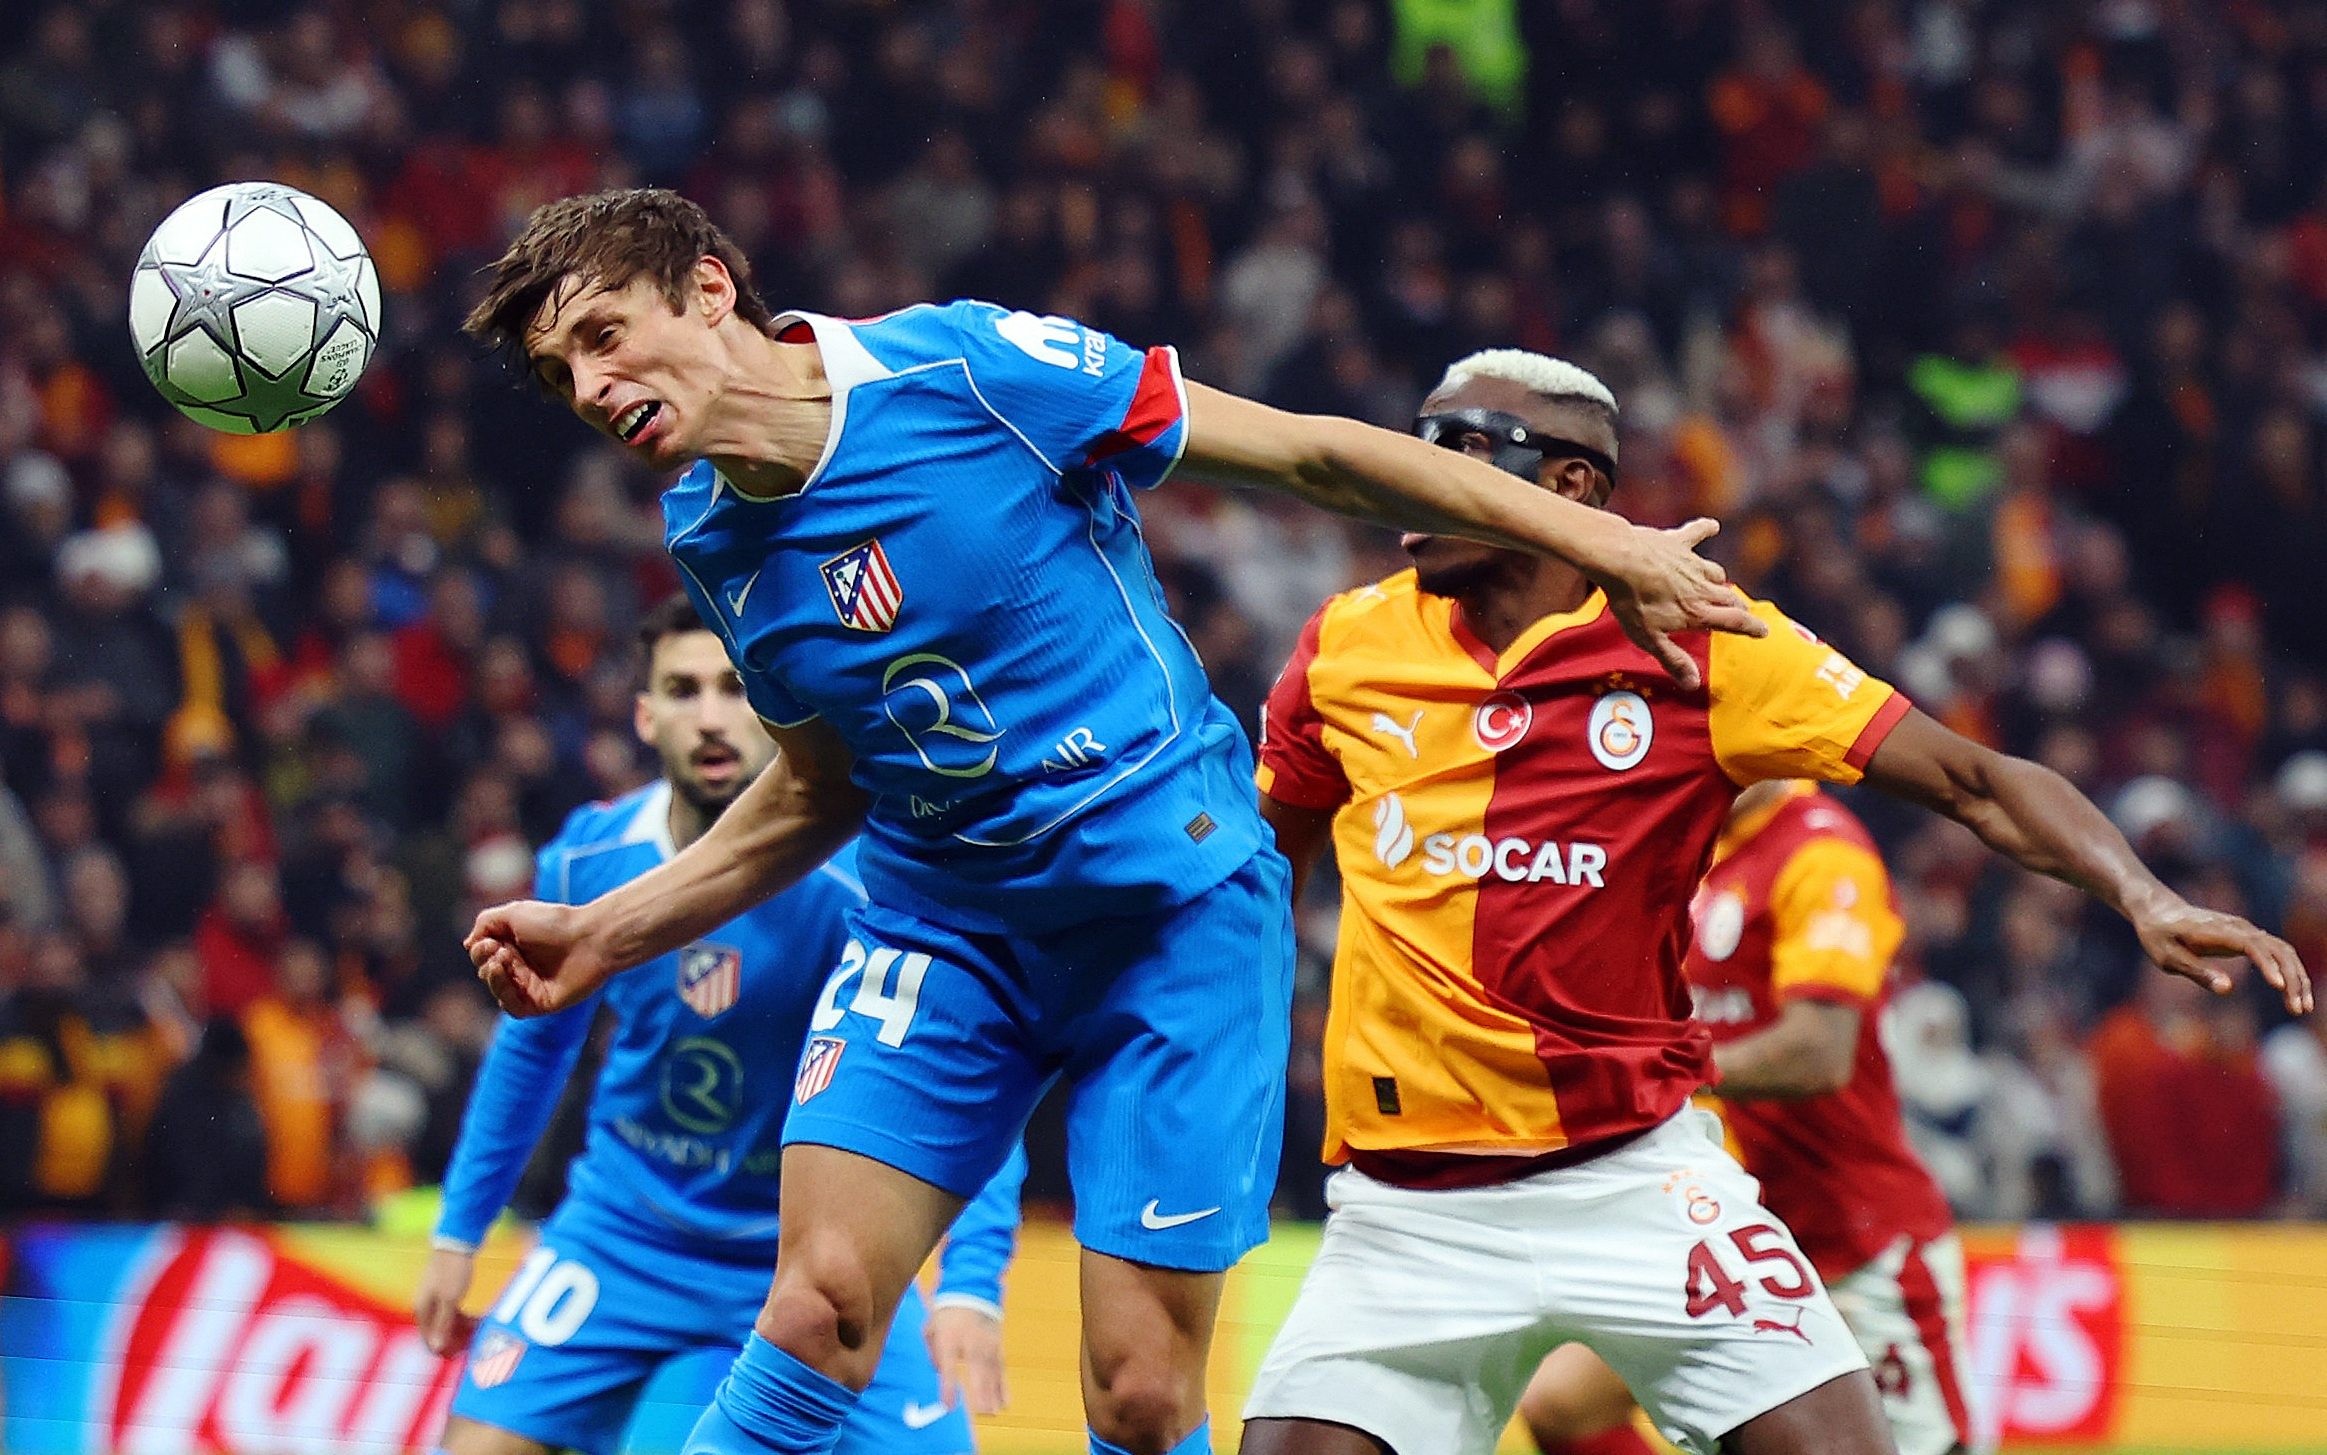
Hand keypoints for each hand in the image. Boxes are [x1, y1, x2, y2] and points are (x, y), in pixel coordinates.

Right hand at [414, 1246, 478, 1356]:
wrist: (456, 1243)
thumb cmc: (452, 1270)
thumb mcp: (450, 1299)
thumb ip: (443, 1324)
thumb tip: (436, 1348)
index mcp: (422, 1310)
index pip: (429, 1341)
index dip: (444, 1351)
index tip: (463, 1355)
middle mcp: (425, 1307)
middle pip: (438, 1333)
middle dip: (456, 1341)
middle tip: (475, 1344)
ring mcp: (435, 1300)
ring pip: (447, 1323)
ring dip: (462, 1330)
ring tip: (480, 1332)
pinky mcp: (445, 1293)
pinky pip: (453, 1313)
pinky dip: (464, 1318)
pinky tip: (478, 1321)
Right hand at [466, 900, 610, 1016]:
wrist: (589, 940)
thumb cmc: (554, 923)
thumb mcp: (513, 913)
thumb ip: (485, 923)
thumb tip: (469, 944)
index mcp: (515, 946)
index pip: (484, 955)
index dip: (481, 950)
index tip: (490, 941)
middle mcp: (522, 967)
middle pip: (486, 973)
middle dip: (486, 961)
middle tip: (501, 950)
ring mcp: (531, 986)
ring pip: (497, 991)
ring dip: (492, 978)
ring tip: (500, 961)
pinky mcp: (541, 1003)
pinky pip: (513, 1008)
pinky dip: (504, 994)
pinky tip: (505, 977)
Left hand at [924, 1303, 1007, 1414]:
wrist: (972, 1289)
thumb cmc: (947, 1312)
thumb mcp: (931, 1328)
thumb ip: (933, 1353)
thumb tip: (939, 1373)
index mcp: (949, 1338)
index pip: (949, 1367)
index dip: (949, 1387)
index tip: (949, 1407)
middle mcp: (971, 1343)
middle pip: (978, 1372)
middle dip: (981, 1394)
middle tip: (982, 1413)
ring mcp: (987, 1344)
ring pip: (993, 1373)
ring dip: (994, 1394)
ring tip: (993, 1412)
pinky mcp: (998, 1346)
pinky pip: (1001, 1370)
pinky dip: (1003, 1387)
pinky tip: (1005, 1402)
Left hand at [1591, 518, 1765, 690]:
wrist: (1619, 558)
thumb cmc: (1632, 600)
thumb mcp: (1650, 638)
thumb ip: (1674, 660)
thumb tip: (1693, 684)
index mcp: (1697, 612)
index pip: (1735, 621)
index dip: (1752, 627)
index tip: (1764, 631)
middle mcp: (1701, 587)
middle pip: (1729, 597)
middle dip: (1737, 607)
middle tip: (1741, 613)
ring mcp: (1690, 563)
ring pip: (1715, 572)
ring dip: (1719, 580)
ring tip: (1719, 585)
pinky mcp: (1677, 542)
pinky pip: (1696, 533)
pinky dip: (1705, 530)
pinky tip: (1713, 525)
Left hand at [2129, 892, 2312, 1014]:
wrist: (2159, 912)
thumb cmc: (2159, 936)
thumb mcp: (2168, 957)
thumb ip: (2197, 971)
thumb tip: (2228, 989)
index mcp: (2217, 931)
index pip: (2252, 945)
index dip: (2268, 965)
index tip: (2279, 987)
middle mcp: (2238, 927)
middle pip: (2277, 949)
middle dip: (2293, 978)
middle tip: (2298, 1009)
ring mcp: (2246, 930)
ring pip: (2283, 951)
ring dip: (2297, 977)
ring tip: (2301, 1007)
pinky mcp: (2249, 937)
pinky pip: (2277, 953)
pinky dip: (2290, 971)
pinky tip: (2292, 993)